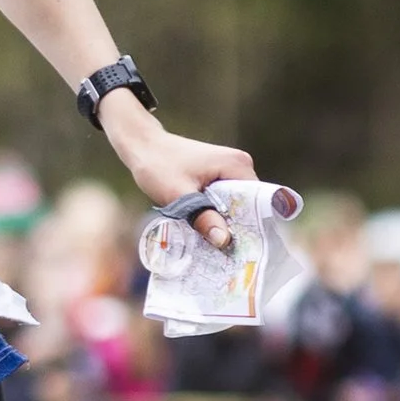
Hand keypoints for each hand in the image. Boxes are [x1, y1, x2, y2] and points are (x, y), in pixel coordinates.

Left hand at [100, 98, 253, 253]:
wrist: (141, 146)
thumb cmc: (157, 166)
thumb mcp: (179, 195)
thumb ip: (202, 217)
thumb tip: (225, 241)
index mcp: (237, 165)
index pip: (258, 202)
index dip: (251, 226)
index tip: (243, 249)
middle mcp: (240, 164)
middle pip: (247, 204)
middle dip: (237, 227)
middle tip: (228, 254)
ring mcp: (229, 168)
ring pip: (234, 203)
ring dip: (224, 222)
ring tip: (216, 246)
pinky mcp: (218, 173)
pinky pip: (224, 198)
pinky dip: (216, 213)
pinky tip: (206, 229)